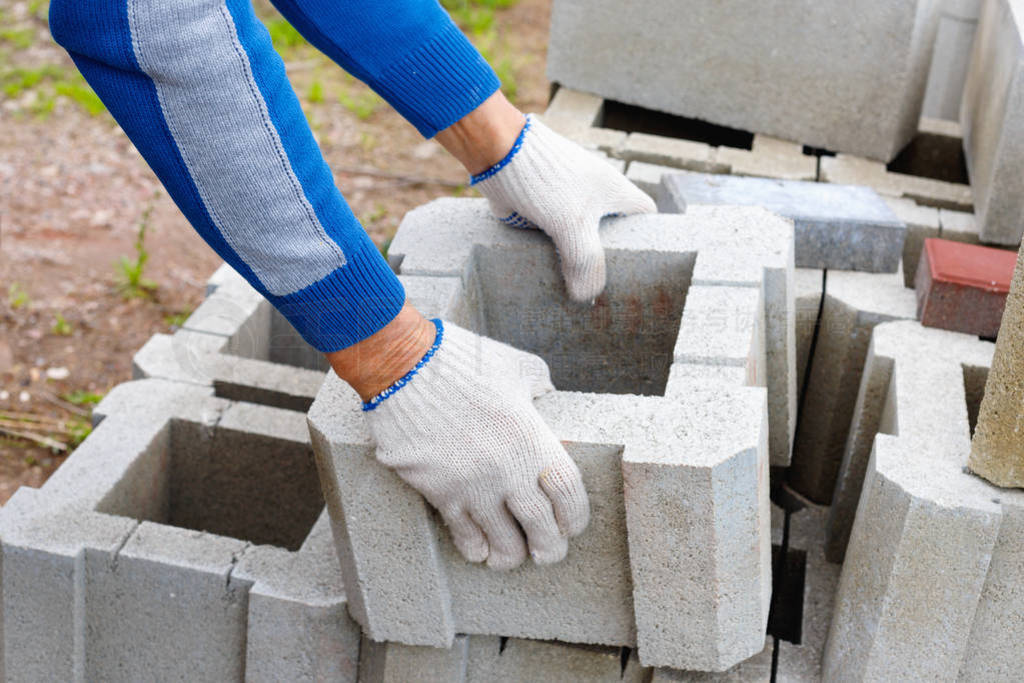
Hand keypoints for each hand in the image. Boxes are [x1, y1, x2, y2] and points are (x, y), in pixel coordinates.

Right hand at [361, 320, 589, 569]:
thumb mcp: (517, 366)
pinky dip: (474, 547)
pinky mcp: (439, 492)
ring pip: (502, 541)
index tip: (572, 526)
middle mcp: (508, 470)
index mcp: (532, 439)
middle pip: (541, 527)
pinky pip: (463, 533)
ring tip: (511, 559)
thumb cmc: (462, 360)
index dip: (575, 517)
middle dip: (549, 548)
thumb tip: (547, 394)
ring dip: (511, 556)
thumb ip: (540, 384)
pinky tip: (478, 551)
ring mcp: (473, 485)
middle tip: (548, 554)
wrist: (404, 366)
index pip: (569, 494)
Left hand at [436, 93, 655, 302]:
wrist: (500, 152)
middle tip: (602, 284)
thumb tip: (585, 298)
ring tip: (573, 285)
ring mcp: (567, 200)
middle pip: (610, 231)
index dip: (647, 237)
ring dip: (574, 258)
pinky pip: (551, 235)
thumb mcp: (573, 227)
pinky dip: (550, 251)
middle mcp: (594, 194)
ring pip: (578, 236)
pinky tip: (545, 271)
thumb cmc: (546, 181)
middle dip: (606, 257)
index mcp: (615, 190)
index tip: (640, 263)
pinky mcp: (541, 208)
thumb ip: (585, 264)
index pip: (645, 215)